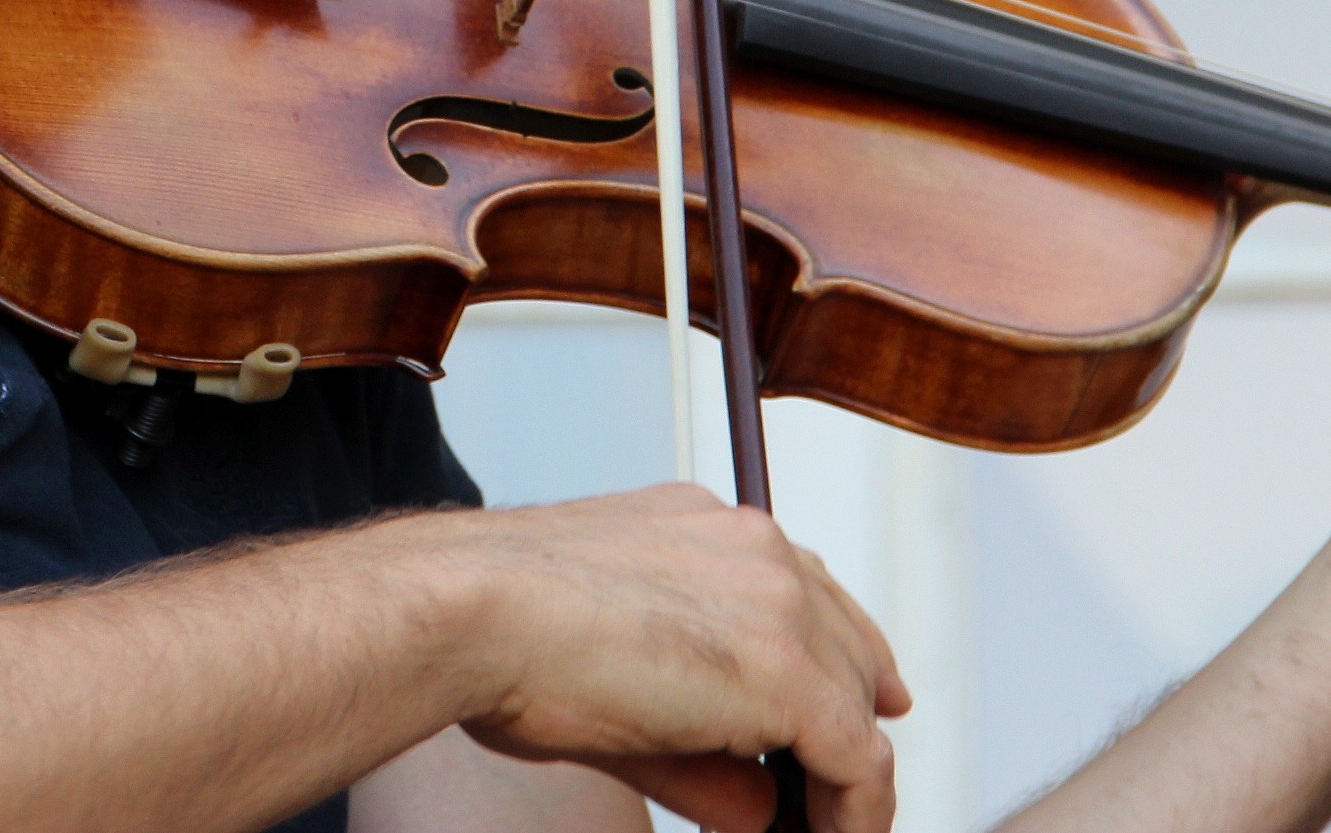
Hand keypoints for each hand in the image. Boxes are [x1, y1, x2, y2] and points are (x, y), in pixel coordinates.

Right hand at [440, 483, 910, 832]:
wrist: (472, 610)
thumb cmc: (501, 631)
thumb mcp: (618, 678)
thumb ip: (702, 743)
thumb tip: (760, 809)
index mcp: (706, 526)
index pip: (803, 591)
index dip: (835, 662)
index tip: (853, 715)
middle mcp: (754, 548)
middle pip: (845, 646)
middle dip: (843, 723)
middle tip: (826, 799)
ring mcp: (779, 604)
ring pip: (854, 704)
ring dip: (844, 776)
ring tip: (822, 831)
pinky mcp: (788, 673)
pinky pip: (858, 760)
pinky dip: (856, 814)